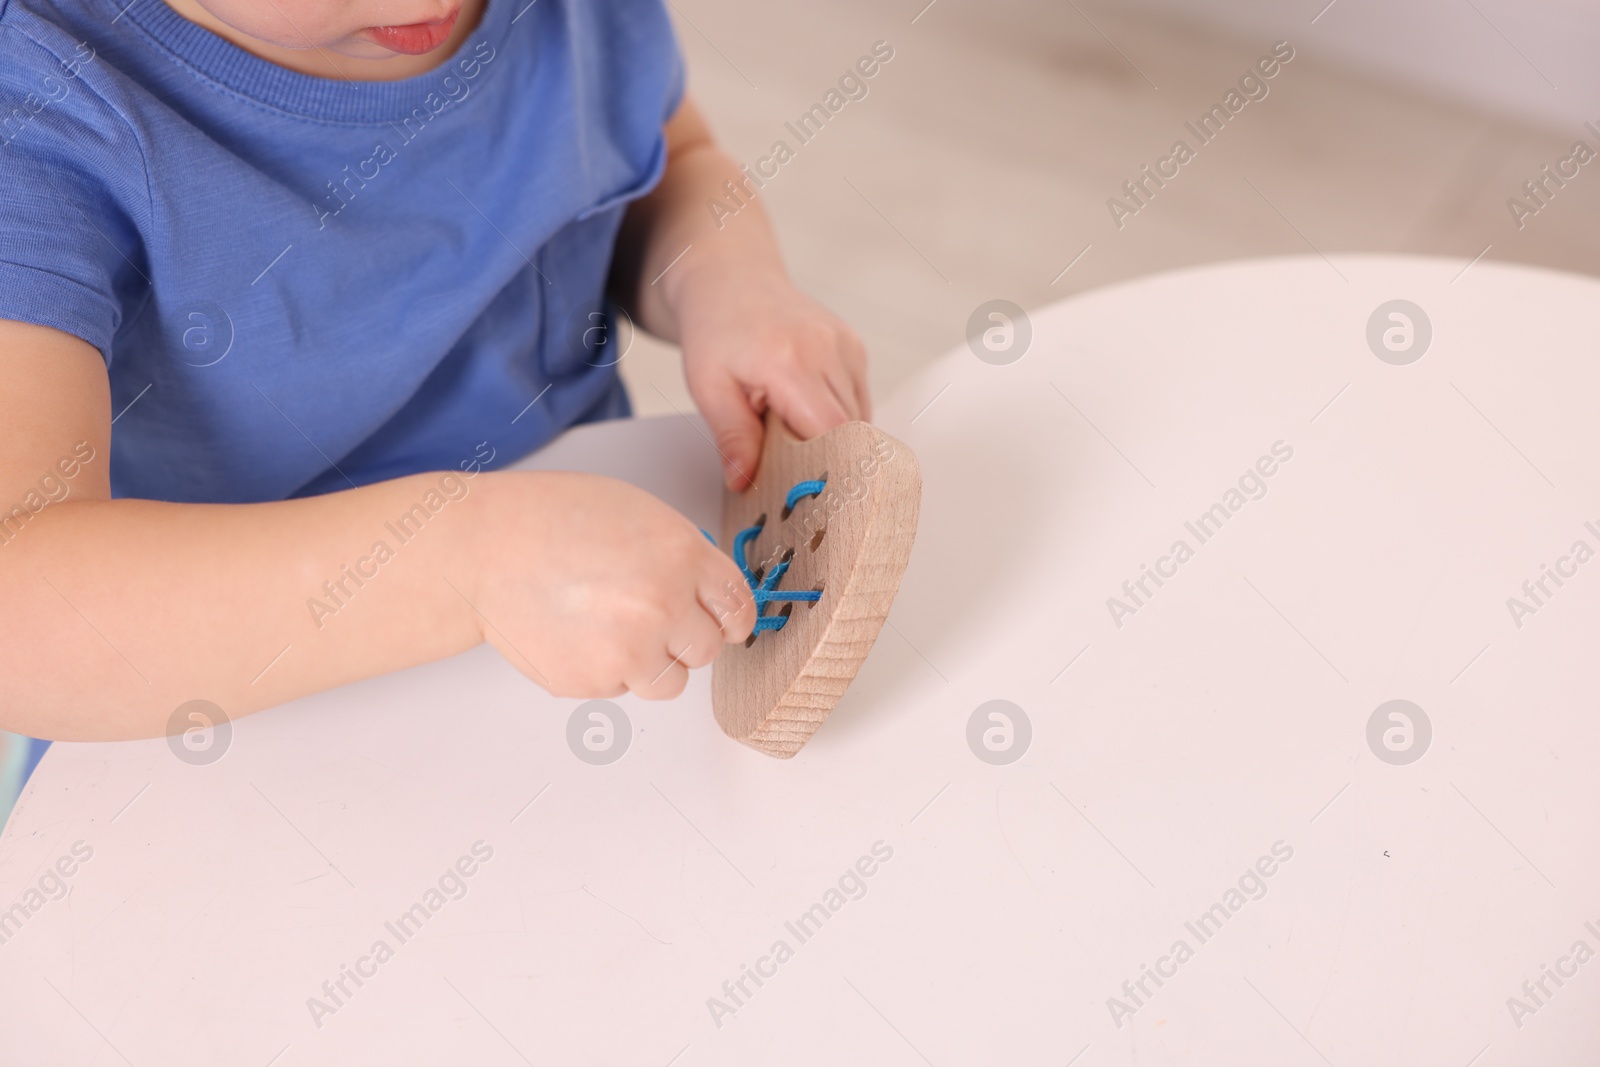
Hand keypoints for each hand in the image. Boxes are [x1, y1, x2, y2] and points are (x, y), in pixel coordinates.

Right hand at [469, 471, 755, 698]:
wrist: (483, 550)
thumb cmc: (549, 521)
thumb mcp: (636, 513)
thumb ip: (681, 555)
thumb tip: (710, 593)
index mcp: (681, 555)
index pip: (737, 605)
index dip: (732, 618)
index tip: (727, 625)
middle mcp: (663, 604)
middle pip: (708, 649)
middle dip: (687, 639)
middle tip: (653, 620)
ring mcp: (628, 648)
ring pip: (670, 681)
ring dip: (651, 663)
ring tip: (612, 629)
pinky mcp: (593, 681)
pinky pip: (621, 688)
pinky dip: (606, 670)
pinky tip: (578, 633)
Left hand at [674, 259, 870, 489]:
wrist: (731, 279)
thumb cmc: (715, 328)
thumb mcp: (708, 387)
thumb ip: (731, 436)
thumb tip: (744, 481)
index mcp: (788, 360)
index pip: (830, 432)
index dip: (827, 467)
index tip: (812, 493)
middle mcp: (826, 349)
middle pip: (850, 429)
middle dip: (827, 458)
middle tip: (796, 477)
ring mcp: (845, 345)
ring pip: (859, 417)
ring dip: (833, 438)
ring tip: (794, 436)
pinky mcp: (854, 347)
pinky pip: (858, 399)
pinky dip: (839, 418)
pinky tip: (806, 412)